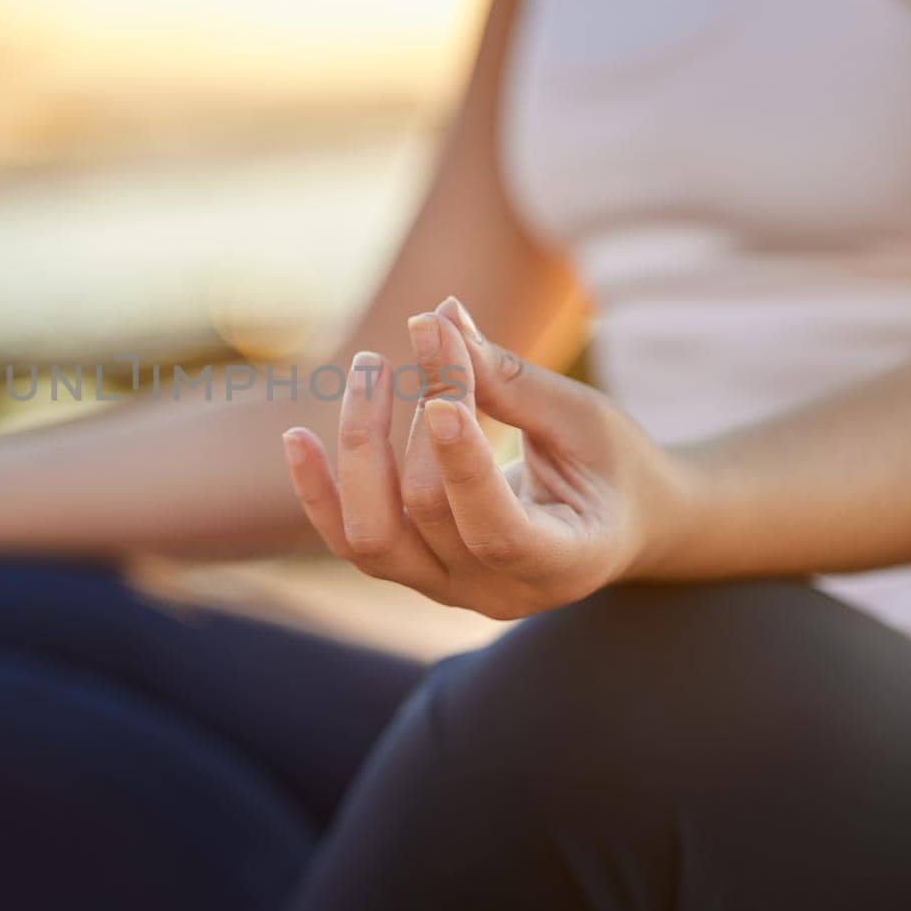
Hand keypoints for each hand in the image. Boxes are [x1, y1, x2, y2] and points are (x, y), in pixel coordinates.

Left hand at [282, 297, 690, 619]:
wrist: (613, 522)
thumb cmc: (608, 463)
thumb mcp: (580, 418)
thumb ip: (509, 380)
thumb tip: (437, 316)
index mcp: (562, 563)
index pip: (498, 530)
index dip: (462, 465)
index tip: (439, 396)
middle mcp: (495, 593)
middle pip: (429, 513)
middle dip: (419, 418)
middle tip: (428, 334)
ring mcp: (445, 590)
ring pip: (372, 536)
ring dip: (360, 446)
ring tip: (370, 367)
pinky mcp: (411, 571)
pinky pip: (348, 540)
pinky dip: (318, 491)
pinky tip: (296, 438)